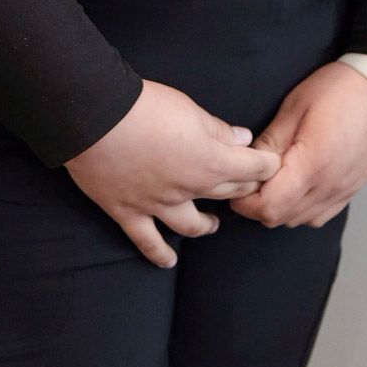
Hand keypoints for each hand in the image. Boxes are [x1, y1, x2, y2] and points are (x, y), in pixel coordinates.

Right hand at [64, 79, 283, 268]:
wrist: (96, 119)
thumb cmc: (145, 106)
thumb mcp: (189, 108)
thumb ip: (217, 129)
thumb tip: (241, 139)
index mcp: (210, 161)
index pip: (252, 168)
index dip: (266, 165)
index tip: (271, 162)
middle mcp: (189, 189)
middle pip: (226, 194)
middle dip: (243, 188)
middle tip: (248, 184)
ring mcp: (159, 205)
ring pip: (193, 225)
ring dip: (208, 225)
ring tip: (213, 223)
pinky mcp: (130, 213)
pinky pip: (149, 241)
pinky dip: (160, 254)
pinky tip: (169, 261)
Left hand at [228, 62, 366, 228]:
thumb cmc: (339, 90)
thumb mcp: (296, 106)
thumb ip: (271, 140)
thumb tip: (249, 162)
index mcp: (312, 166)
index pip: (269, 207)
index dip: (245, 202)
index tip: (236, 184)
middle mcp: (328, 188)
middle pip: (281, 218)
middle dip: (258, 206)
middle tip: (249, 179)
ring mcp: (342, 192)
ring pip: (299, 220)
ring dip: (280, 208)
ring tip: (272, 180)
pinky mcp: (351, 191)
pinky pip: (319, 215)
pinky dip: (301, 209)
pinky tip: (296, 185)